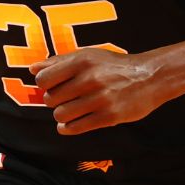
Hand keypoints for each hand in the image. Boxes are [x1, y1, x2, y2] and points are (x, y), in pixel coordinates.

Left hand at [31, 48, 164, 135]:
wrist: (150, 77)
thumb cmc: (115, 66)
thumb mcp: (89, 55)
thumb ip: (60, 61)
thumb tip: (33, 68)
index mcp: (82, 61)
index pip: (44, 79)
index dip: (44, 85)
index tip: (52, 87)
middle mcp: (90, 78)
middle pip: (51, 98)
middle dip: (53, 101)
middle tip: (63, 99)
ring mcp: (100, 98)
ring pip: (61, 114)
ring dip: (61, 115)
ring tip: (69, 111)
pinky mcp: (109, 116)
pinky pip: (77, 127)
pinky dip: (68, 128)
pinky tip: (68, 125)